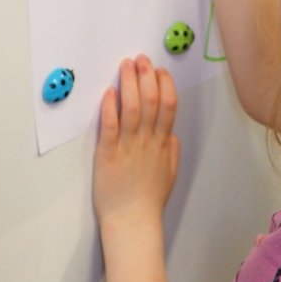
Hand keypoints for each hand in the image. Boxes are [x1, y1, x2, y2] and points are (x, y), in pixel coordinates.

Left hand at [93, 56, 179, 227]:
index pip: (169, 106)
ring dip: (130, 84)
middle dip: (147, 76)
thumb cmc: (149, 201)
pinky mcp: (108, 154)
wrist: (132, 222)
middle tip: (141, 59)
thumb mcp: (170, 174)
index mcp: (163, 144)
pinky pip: (110, 126)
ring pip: (133, 108)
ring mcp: (128, 146)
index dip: (165, 84)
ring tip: (126, 66)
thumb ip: (172, 151)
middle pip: (151, 101)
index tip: (160, 70)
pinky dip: (110, 107)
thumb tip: (172, 133)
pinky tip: (110, 92)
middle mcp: (148, 141)